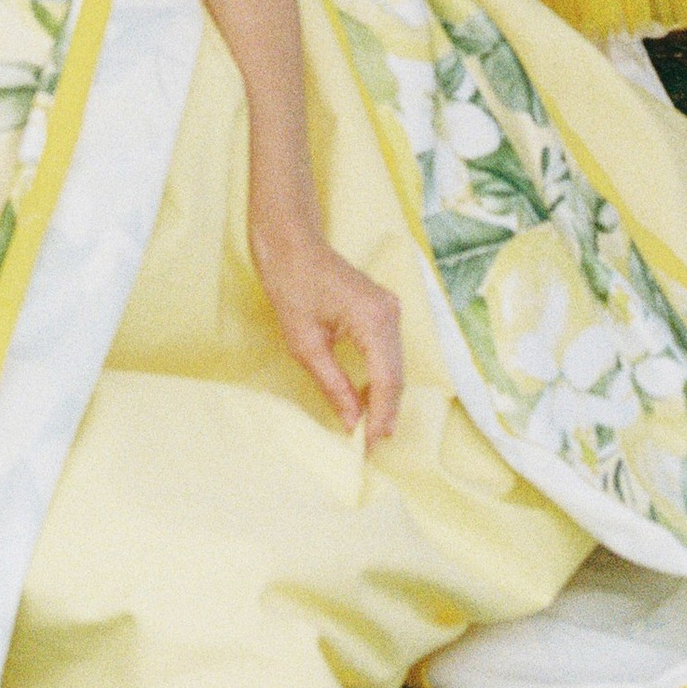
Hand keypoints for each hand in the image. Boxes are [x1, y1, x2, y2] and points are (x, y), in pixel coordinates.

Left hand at [252, 210, 403, 442]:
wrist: (290, 241)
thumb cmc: (291, 284)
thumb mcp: (305, 343)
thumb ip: (333, 384)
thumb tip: (352, 421)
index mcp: (374, 319)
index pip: (387, 380)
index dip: (380, 417)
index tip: (368, 446)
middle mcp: (390, 312)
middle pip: (397, 374)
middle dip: (385, 411)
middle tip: (370, 446)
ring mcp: (389, 308)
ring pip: (395, 364)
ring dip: (384, 396)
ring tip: (370, 429)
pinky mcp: (381, 308)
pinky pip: (388, 350)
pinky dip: (380, 376)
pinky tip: (368, 397)